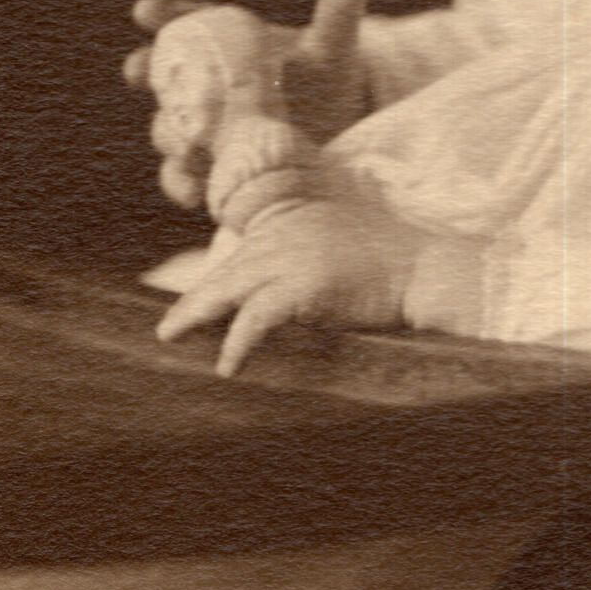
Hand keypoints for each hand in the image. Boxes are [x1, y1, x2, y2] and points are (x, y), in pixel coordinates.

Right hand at [123, 0, 373, 205]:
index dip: (165, 15)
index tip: (146, 10)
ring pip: (170, 127)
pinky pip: (184, 177)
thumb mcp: (330, 52)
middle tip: (137, 67)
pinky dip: (183, 183)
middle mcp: (205, 86)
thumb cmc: (323, 82)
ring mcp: (204, 129)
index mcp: (226, 45)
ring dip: (168, 132)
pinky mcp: (213, 169)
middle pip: (165, 75)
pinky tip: (193, 190)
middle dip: (147, 70)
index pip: (187, 23)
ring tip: (181, 138)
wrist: (335, 132)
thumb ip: (334, 20)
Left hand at [154, 193, 410, 375]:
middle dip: (194, 299)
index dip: (217, 283)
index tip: (195, 305)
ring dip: (197, 316)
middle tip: (166, 327)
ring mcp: (290, 257)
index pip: (243, 255)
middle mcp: (284, 234)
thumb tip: (291, 289)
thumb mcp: (340, 246)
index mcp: (291, 223)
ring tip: (171, 337)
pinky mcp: (301, 286)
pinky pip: (256, 319)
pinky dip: (238, 343)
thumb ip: (309, 256)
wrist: (424, 270)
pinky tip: (227, 366)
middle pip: (227, 270)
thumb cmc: (395, 265)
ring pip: (229, 290)